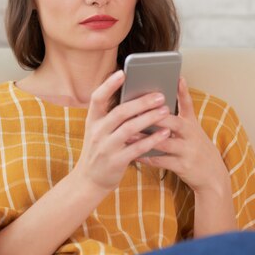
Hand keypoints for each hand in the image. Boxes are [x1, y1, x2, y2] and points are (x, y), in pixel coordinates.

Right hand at [73, 70, 171, 193]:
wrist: (89, 181)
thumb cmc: (100, 150)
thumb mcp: (98, 131)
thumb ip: (111, 116)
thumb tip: (135, 96)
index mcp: (92, 120)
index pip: (97, 98)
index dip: (109, 85)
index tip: (122, 73)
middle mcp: (97, 132)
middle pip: (120, 112)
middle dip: (142, 102)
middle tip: (160, 95)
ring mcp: (105, 147)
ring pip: (130, 128)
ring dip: (150, 118)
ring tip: (166, 110)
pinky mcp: (116, 162)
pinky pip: (137, 148)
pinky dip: (152, 139)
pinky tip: (165, 133)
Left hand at [136, 78, 230, 193]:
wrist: (213, 175)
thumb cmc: (197, 148)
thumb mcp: (194, 129)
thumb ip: (181, 112)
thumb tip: (167, 93)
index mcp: (192, 124)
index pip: (188, 104)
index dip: (183, 90)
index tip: (177, 77)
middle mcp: (191, 135)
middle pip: (173, 123)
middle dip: (155, 117)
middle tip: (137, 110)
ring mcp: (187, 151)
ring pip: (164, 143)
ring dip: (145, 139)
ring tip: (128, 134)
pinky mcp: (182, 166)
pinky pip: (161, 161)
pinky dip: (146, 158)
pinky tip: (133, 154)